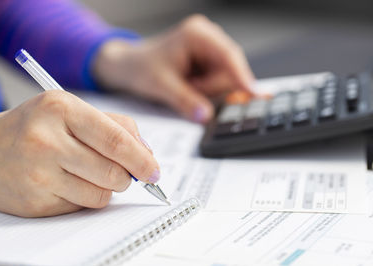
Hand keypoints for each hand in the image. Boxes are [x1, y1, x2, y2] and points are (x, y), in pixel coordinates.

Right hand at [0, 91, 158, 216]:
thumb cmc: (35, 127)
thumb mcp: (71, 110)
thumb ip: (115, 126)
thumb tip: (147, 154)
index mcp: (61, 108)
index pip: (116, 139)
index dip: (142, 159)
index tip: (155, 171)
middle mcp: (47, 140)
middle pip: (114, 172)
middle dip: (128, 176)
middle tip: (125, 173)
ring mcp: (38, 174)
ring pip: (101, 195)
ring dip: (107, 188)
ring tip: (89, 173)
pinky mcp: (35, 202)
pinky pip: (81, 207)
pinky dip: (85, 198)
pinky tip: (68, 183)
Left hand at [93, 14, 254, 122]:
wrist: (128, 67)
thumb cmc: (140, 67)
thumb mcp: (161, 86)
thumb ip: (185, 101)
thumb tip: (206, 115)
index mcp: (197, 34)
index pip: (229, 56)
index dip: (242, 77)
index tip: (253, 94)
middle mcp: (207, 37)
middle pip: (229, 70)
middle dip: (210, 88)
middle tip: (187, 89)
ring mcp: (209, 49)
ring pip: (225, 79)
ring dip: (206, 90)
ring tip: (184, 86)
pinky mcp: (208, 61)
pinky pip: (218, 81)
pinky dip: (205, 89)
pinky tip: (190, 86)